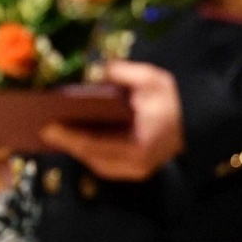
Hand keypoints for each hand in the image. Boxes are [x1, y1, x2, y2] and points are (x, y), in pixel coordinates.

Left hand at [41, 61, 183, 181]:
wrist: (198, 122)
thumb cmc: (174, 101)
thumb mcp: (153, 80)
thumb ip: (125, 73)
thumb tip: (100, 71)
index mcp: (142, 144)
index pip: (98, 144)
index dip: (71, 137)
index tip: (49, 127)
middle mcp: (137, 165)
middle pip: (92, 157)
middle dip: (67, 144)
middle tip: (42, 129)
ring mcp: (135, 171)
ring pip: (95, 163)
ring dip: (74, 149)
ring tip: (52, 132)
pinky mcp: (133, 170)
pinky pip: (103, 163)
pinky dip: (87, 151)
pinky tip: (71, 137)